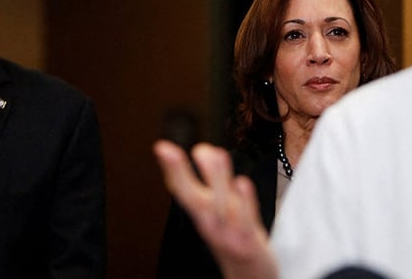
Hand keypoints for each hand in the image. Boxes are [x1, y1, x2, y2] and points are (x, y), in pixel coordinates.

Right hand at [154, 140, 277, 278]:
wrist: (250, 277)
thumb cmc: (235, 238)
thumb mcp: (218, 212)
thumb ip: (214, 183)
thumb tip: (206, 149)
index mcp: (203, 215)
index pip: (182, 190)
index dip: (172, 169)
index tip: (161, 147)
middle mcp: (211, 224)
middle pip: (192, 198)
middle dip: (180, 173)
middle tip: (166, 150)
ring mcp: (229, 234)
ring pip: (219, 205)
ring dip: (215, 179)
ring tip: (212, 152)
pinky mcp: (249, 242)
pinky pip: (247, 221)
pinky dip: (244, 202)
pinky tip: (242, 182)